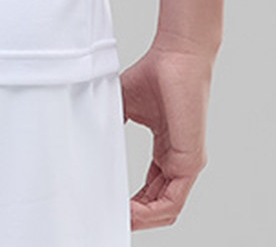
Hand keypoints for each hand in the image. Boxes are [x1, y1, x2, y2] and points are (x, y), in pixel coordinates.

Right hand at [119, 38, 214, 229]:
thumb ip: (110, 124)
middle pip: (158, 206)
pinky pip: (172, 201)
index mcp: (166, 152)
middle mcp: (178, 162)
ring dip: (141, 220)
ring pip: (166, 210)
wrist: (176, 55)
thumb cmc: (154, 74)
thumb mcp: (123, 105)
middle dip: (134, 218)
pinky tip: (130, 212)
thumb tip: (84, 137)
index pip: (151, 191)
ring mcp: (187, 164)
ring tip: (116, 220)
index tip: (108, 207)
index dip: (131, 204)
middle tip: (108, 220)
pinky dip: (150, 212)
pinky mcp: (191, 162)